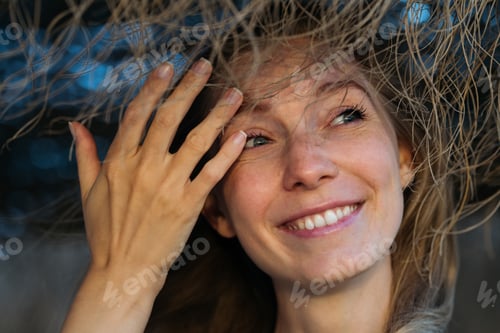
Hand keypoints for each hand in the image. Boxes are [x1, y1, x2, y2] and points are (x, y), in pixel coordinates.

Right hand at [63, 59, 244, 331]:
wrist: (121, 270)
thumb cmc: (105, 231)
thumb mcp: (88, 191)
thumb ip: (85, 155)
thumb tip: (75, 126)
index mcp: (118, 160)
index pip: (138, 114)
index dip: (154, 87)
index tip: (167, 67)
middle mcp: (144, 167)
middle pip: (169, 117)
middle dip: (188, 87)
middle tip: (204, 65)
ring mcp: (167, 185)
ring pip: (196, 140)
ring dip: (217, 114)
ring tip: (234, 94)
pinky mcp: (187, 205)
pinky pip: (211, 173)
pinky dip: (226, 154)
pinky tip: (240, 135)